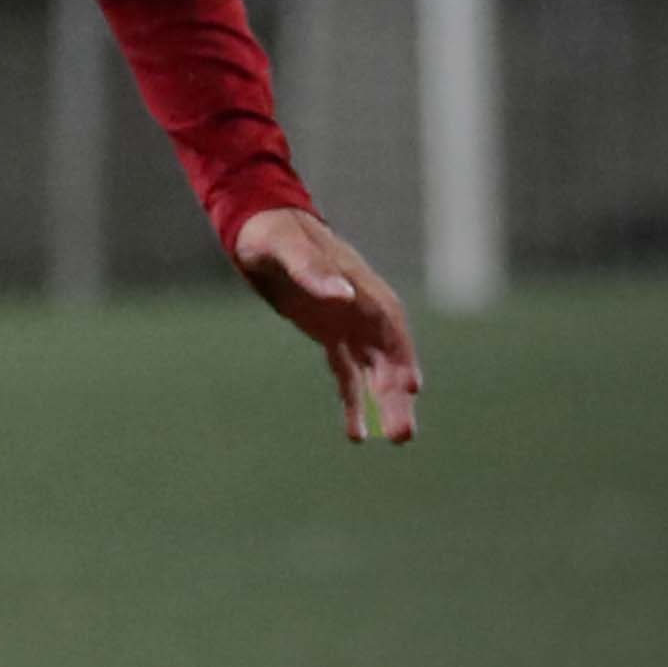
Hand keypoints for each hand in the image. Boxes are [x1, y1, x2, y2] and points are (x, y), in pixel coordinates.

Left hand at [230, 205, 423, 444]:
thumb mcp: (286, 247)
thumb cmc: (272, 232)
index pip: (389, 326)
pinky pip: (346, 373)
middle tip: (404, 435)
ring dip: (384, 402)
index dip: (401, 356)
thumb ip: (312, 268)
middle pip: (388, 355)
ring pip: (373, 370)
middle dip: (397, 393)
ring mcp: (347, 322)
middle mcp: (361, 307)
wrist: (256, 227)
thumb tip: (343, 294)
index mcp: (360, 286)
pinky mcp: (330, 334)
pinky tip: (355, 434)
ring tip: (396, 439)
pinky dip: (352, 401)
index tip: (411, 388)